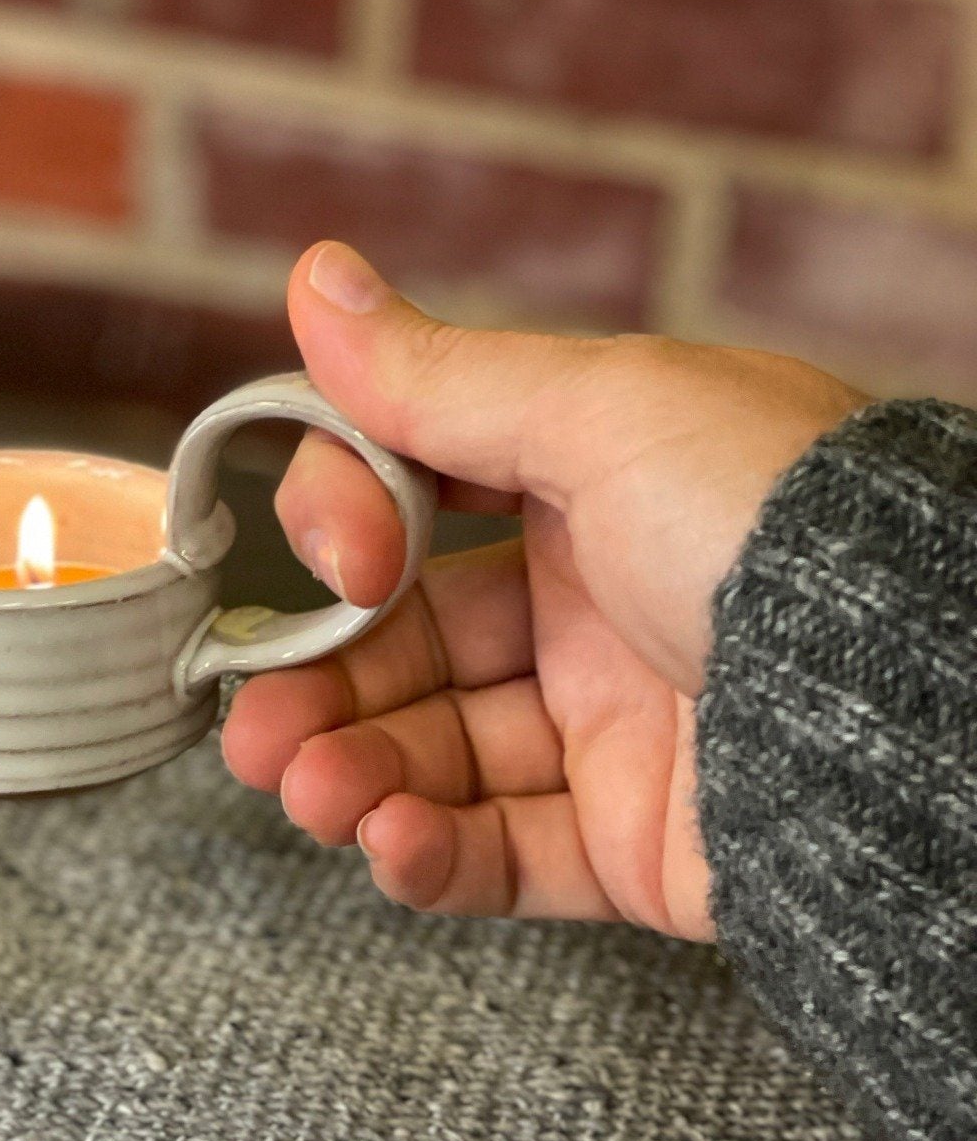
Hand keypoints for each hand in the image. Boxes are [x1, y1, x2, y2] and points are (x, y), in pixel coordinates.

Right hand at [222, 242, 866, 938]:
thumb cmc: (767, 519)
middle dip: (317, 688)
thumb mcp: (598, 413)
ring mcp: (611, 737)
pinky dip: (429, 856)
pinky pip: (503, 858)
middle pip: (408, 654)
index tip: (342, 560)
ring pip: (438, 763)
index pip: (419, 515)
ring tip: (305, 790)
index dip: (352, 539)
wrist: (891, 689)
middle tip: (250, 732)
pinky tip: (384, 840)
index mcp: (589, 492)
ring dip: (353, 776)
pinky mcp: (628, 852)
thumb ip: (438, 380)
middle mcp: (594, 613)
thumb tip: (314, 282)